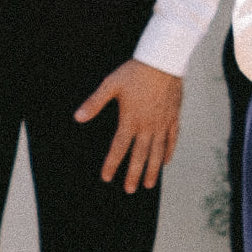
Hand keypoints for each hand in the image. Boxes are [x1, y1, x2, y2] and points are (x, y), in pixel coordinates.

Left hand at [79, 55, 181, 193]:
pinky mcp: (174, 117)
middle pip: (140, 155)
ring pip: (157, 152)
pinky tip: (165, 162)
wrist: (163, 60)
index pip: (119, 147)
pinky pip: (172, 139)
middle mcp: (147, 125)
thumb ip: (94, 103)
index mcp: (130, 119)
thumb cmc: (135, 71)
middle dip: (133, 174)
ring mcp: (162, 123)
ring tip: (148, 185)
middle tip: (130, 190)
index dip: (112, 163)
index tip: (106, 177)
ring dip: (152, 169)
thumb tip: (78, 117)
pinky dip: (169, 152)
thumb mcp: (111, 85)